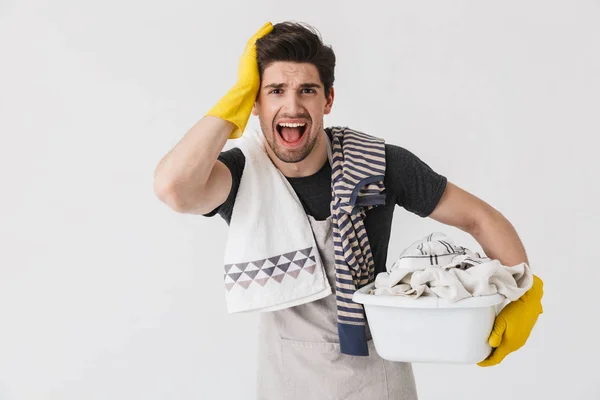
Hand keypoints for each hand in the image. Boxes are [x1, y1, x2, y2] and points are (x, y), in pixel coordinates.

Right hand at [206, 22, 272, 138]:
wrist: (235, 107)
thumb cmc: (240, 109)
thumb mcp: (250, 103)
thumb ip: (252, 101)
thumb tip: (251, 114)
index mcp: (249, 79)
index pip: (255, 63)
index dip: (262, 55)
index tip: (269, 49)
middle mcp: (247, 70)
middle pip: (255, 52)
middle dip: (263, 42)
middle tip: (269, 31)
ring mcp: (246, 65)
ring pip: (254, 46)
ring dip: (262, 36)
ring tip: (269, 27)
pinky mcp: (247, 63)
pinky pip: (254, 45)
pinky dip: (260, 36)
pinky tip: (267, 29)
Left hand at [478, 274, 543, 366]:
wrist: (530, 304)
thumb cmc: (515, 311)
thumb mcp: (502, 321)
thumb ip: (496, 334)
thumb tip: (491, 345)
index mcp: (510, 344)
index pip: (496, 359)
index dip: (486, 362)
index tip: (477, 362)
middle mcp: (515, 345)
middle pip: (500, 355)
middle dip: (489, 357)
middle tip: (478, 354)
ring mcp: (519, 341)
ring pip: (505, 349)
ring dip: (495, 350)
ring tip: (484, 347)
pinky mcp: (521, 336)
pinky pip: (509, 344)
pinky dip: (501, 345)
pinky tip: (495, 338)